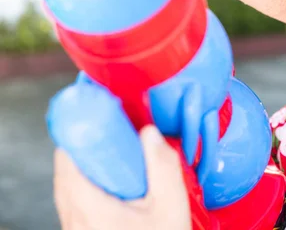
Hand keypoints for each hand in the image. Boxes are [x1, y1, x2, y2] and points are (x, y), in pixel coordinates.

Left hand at [53, 125, 191, 229]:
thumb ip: (162, 167)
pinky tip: (120, 188)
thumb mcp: (169, 207)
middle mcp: (74, 217)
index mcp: (89, 205)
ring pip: (69, 187)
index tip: (97, 117)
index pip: (68, 159)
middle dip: (88, 148)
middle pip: (66, 170)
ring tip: (120, 161)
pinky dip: (91, 186)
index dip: (79, 133)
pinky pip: (77, 202)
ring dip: (89, 168)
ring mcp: (75, 227)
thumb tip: (151, 134)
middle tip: (114, 136)